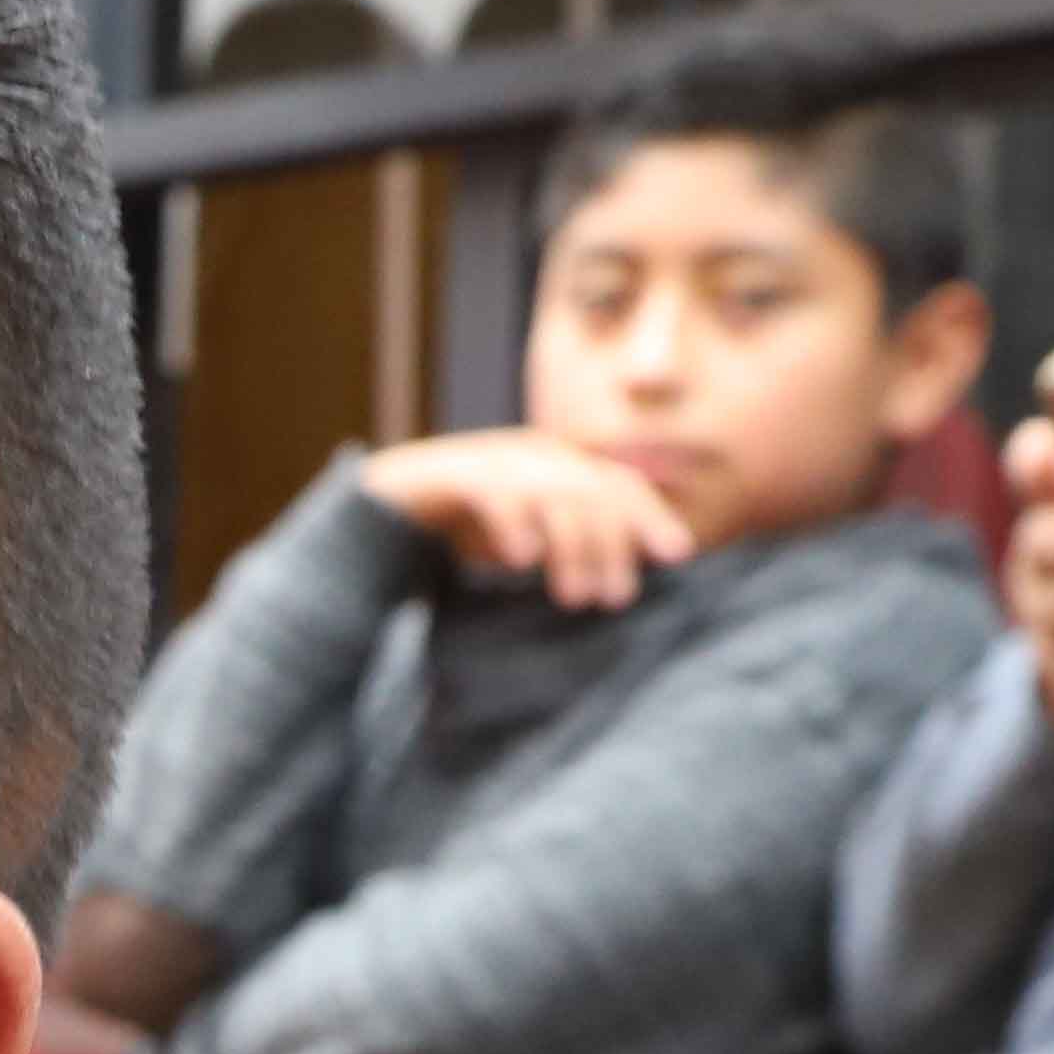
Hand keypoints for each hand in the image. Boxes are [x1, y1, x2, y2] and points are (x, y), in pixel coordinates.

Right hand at [361, 429, 697, 611]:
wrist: (376, 504)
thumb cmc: (455, 525)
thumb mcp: (523, 535)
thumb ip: (564, 544)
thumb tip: (617, 582)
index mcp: (553, 464)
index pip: (616, 484)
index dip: (650, 517)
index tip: (678, 557)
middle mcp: (529, 454)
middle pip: (591, 491)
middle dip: (612, 545)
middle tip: (617, 599)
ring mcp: (489, 460)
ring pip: (552, 496)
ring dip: (573, 547)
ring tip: (576, 598)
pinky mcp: (450, 477)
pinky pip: (494, 496)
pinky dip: (514, 525)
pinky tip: (524, 561)